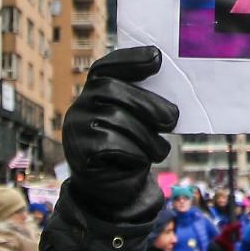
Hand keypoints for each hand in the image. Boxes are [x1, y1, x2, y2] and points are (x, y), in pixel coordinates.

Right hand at [63, 46, 178, 219]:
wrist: (112, 192)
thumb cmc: (131, 150)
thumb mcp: (139, 124)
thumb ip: (145, 105)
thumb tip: (171, 99)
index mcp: (94, 95)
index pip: (105, 68)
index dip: (130, 59)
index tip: (157, 58)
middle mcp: (80, 107)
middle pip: (111, 90)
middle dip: (147, 102)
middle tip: (173, 118)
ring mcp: (76, 129)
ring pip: (116, 119)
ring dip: (146, 136)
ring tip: (158, 150)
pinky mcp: (80, 152)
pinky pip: (113, 144)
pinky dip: (135, 153)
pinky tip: (140, 161)